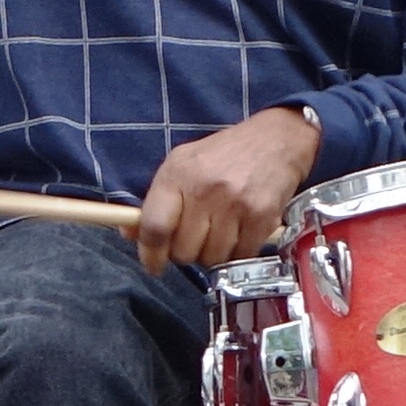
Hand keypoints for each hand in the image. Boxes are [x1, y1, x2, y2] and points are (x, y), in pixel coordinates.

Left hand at [133, 105, 321, 271]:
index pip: (154, 226)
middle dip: (186, 252)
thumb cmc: (224, 155)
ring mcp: (236, 204)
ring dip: (213, 254)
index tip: (153, 265)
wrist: (275, 140)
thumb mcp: (182, 164)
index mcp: (178, 174)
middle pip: (183, 251)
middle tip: (195, 237)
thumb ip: (155, 200)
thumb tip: (130, 234)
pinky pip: (241, 256)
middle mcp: (205, 189)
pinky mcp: (263, 217)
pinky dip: (238, 252)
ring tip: (220, 231)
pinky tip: (240, 231)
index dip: (150, 254)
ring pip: (212, 258)